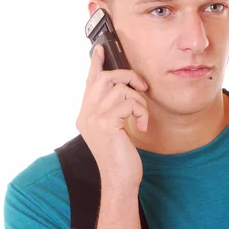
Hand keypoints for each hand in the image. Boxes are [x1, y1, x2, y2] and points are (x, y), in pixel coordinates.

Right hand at [76, 44, 148, 188]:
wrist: (119, 180)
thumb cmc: (121, 157)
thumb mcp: (116, 130)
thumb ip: (113, 110)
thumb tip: (124, 89)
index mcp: (86, 115)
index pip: (89, 82)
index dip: (96, 64)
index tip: (100, 49)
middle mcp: (85, 114)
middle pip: (105, 78)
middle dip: (128, 76)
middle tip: (142, 87)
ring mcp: (93, 118)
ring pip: (120, 88)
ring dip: (138, 101)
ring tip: (141, 117)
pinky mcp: (105, 122)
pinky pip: (128, 102)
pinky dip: (141, 111)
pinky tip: (141, 126)